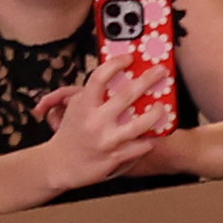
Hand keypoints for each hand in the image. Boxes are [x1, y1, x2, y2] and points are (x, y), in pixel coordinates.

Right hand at [38, 48, 168, 184]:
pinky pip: (140, 147)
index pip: (100, 77)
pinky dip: (150, 140)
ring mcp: (106, 140)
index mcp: (84, 105)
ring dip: (156, 113)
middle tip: (161, 71)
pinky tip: (157, 134)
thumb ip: (92, 95)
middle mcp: (95, 120)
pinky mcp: (115, 157)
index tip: (129, 57)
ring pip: (139, 124)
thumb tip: (113, 77)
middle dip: (147, 80)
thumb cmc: (70, 134)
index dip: (116, 64)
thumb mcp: (75, 109)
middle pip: (126, 95)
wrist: (59, 164)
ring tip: (163, 107)